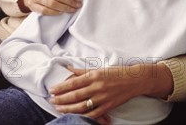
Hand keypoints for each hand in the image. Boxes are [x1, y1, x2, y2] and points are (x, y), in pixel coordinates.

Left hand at [49, 63, 171, 120]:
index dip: (61, 87)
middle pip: (75, 95)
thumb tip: (68, 68)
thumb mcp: (99, 68)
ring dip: (68, 108)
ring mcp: (102, 98)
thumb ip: (82, 70)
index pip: (73, 82)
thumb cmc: (116, 72)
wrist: (134, 80)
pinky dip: (83, 116)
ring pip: (81, 106)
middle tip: (51, 100)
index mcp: (94, 75)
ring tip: (59, 108)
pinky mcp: (108, 106)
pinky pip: (93, 114)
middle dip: (61, 98)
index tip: (52, 90)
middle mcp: (97, 87)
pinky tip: (74, 116)